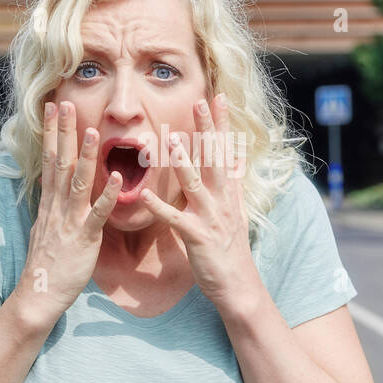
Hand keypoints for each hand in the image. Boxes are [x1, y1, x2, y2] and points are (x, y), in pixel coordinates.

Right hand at [16, 100, 121, 323]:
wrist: (39, 293)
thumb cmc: (46, 262)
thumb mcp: (45, 226)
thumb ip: (51, 204)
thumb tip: (49, 183)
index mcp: (50, 202)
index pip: (50, 159)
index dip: (52, 133)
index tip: (53, 108)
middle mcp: (57, 206)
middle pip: (60, 162)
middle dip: (64, 132)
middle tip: (66, 104)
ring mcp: (70, 220)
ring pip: (79, 183)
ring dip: (86, 157)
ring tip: (94, 131)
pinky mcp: (84, 238)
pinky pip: (98, 215)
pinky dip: (108, 196)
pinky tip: (120, 180)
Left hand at [140, 94, 260, 316]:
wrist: (238, 285)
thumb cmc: (230, 248)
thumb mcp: (235, 210)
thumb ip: (232, 182)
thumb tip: (237, 157)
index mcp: (229, 192)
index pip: (227, 150)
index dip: (222, 123)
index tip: (217, 97)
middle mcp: (223, 200)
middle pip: (216, 159)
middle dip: (208, 131)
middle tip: (199, 102)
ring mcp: (211, 217)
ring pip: (196, 184)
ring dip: (184, 162)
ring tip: (170, 140)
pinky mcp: (198, 237)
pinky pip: (175, 219)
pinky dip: (159, 207)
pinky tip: (144, 196)